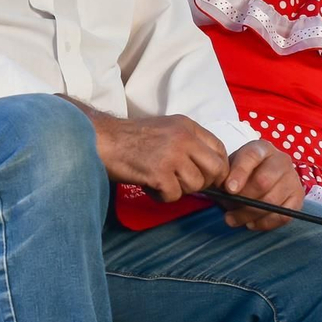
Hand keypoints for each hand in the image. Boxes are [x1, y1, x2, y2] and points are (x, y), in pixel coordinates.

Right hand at [91, 113, 228, 202]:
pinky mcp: (159, 173)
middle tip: (185, 184)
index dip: (218, 168)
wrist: (102, 140)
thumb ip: (188, 143)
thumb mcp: (166, 129)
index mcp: (187, 126)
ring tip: (159, 181)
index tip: (209, 177)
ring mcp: (172, 155)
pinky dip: (162, 196)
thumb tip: (209, 169)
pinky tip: (149, 186)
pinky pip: (174, 195)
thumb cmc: (130, 138)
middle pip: (215, 169)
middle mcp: (183, 138)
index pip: (219, 149)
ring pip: (195, 185)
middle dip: (205, 182)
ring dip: (178, 190)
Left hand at [216, 140, 304, 230]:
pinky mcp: (298, 197)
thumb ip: (226, 176)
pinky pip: (283, 215)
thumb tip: (225, 190)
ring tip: (233, 218)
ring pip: (272, 201)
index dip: (239, 173)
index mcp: (261, 148)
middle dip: (243, 198)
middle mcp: (281, 160)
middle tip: (229, 206)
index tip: (228, 189)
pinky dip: (265, 223)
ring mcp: (292, 178)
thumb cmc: (241, 173)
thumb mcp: (230, 167)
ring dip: (249, 214)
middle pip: (263, 181)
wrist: (259, 177)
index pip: (251, 156)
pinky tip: (250, 223)